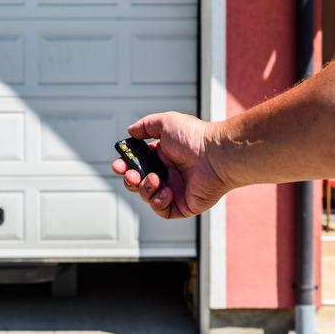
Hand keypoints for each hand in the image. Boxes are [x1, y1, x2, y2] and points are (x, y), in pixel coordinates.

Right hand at [112, 112, 230, 218]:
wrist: (216, 155)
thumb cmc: (195, 138)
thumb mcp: (166, 122)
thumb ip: (145, 126)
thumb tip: (131, 131)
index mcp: (163, 156)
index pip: (137, 164)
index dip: (125, 165)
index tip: (118, 164)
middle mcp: (168, 173)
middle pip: (138, 182)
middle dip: (130, 180)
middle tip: (131, 175)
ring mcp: (175, 190)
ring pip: (147, 196)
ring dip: (145, 189)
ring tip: (155, 179)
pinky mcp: (183, 205)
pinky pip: (162, 210)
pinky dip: (159, 202)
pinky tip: (167, 190)